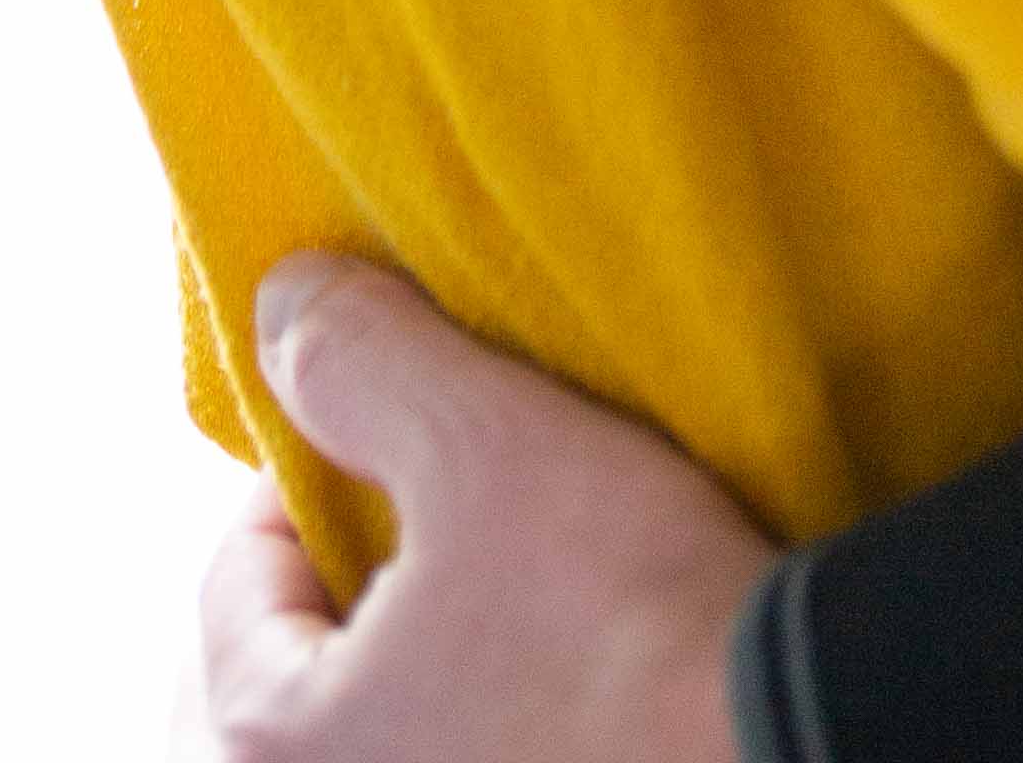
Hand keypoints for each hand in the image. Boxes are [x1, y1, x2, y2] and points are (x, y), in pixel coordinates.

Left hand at [199, 253, 768, 762]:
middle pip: (306, 660)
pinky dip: (498, 711)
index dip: (316, 466)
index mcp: (269, 745)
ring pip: (391, 718)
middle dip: (371, 573)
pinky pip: (472, 749)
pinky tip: (579, 668)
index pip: (237, 576)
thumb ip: (360, 362)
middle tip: (466, 502)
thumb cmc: (622, 622)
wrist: (786, 752)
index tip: (410, 423)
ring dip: (439, 650)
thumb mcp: (479, 440)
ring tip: (528, 581)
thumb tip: (283, 304)